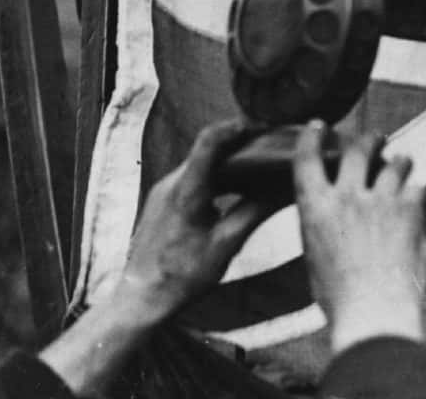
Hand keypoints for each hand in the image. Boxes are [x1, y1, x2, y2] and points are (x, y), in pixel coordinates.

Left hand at [42, 120, 272, 393]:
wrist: (140, 300)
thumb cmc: (181, 276)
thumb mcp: (227, 244)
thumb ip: (256, 210)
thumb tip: (286, 188)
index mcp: (187, 189)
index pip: (211, 139)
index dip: (239, 126)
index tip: (266, 125)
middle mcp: (172, 183)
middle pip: (210, 149)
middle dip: (243, 146)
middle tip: (274, 150)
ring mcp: (164, 192)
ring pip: (203, 164)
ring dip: (231, 164)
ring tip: (261, 171)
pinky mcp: (163, 203)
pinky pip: (194, 179)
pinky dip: (218, 178)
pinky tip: (236, 193)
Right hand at [294, 122, 425, 353]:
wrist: (374, 309)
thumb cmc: (339, 294)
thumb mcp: (315, 255)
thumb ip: (323, 223)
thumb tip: (331, 208)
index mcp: (315, 208)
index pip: (307, 158)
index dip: (312, 136)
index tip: (319, 125)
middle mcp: (347, 195)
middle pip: (358, 147)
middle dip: (368, 138)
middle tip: (375, 137)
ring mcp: (381, 198)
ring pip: (396, 161)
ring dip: (400, 160)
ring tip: (402, 162)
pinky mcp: (411, 207)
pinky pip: (419, 187)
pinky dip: (420, 192)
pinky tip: (424, 198)